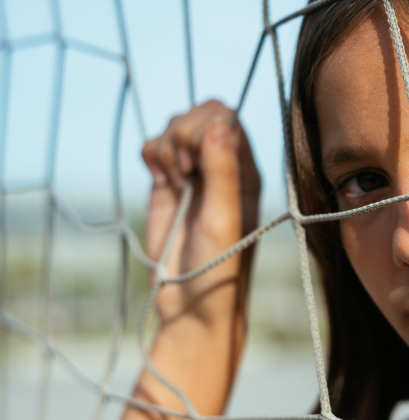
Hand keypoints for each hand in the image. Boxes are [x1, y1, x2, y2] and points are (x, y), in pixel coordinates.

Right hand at [109, 101, 260, 419]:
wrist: (191, 305)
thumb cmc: (220, 268)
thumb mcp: (223, 219)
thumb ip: (222, 171)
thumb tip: (221, 120)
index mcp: (246, 170)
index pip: (226, 116)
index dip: (204, 124)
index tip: (195, 158)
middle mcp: (223, 166)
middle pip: (199, 115)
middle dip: (181, 132)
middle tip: (183, 171)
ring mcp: (195, 173)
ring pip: (175, 128)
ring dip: (166, 144)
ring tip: (175, 180)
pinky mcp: (168, 185)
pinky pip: (156, 148)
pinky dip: (152, 154)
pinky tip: (161, 179)